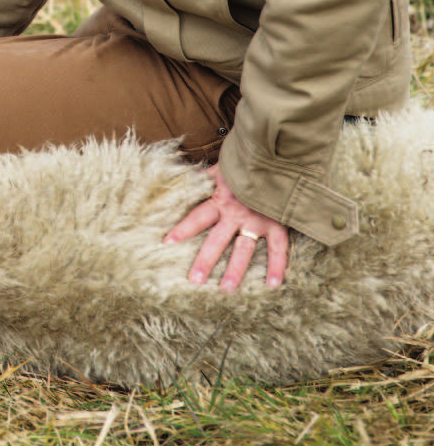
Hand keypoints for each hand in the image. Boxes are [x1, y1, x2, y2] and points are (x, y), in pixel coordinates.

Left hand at [164, 166, 288, 290]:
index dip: (182, 229)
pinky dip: (277, 267)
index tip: (166, 243)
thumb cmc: (246, 162)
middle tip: (194, 280)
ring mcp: (257, 220)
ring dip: (236, 270)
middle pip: (217, 240)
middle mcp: (236, 213)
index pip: (197, 217)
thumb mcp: (222, 168)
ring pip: (244, 249)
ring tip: (226, 289)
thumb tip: (182, 177)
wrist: (276, 156)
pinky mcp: (277, 223)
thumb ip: (205, 178)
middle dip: (205, 260)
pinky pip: (279, 248)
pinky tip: (273, 285)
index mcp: (220, 199)